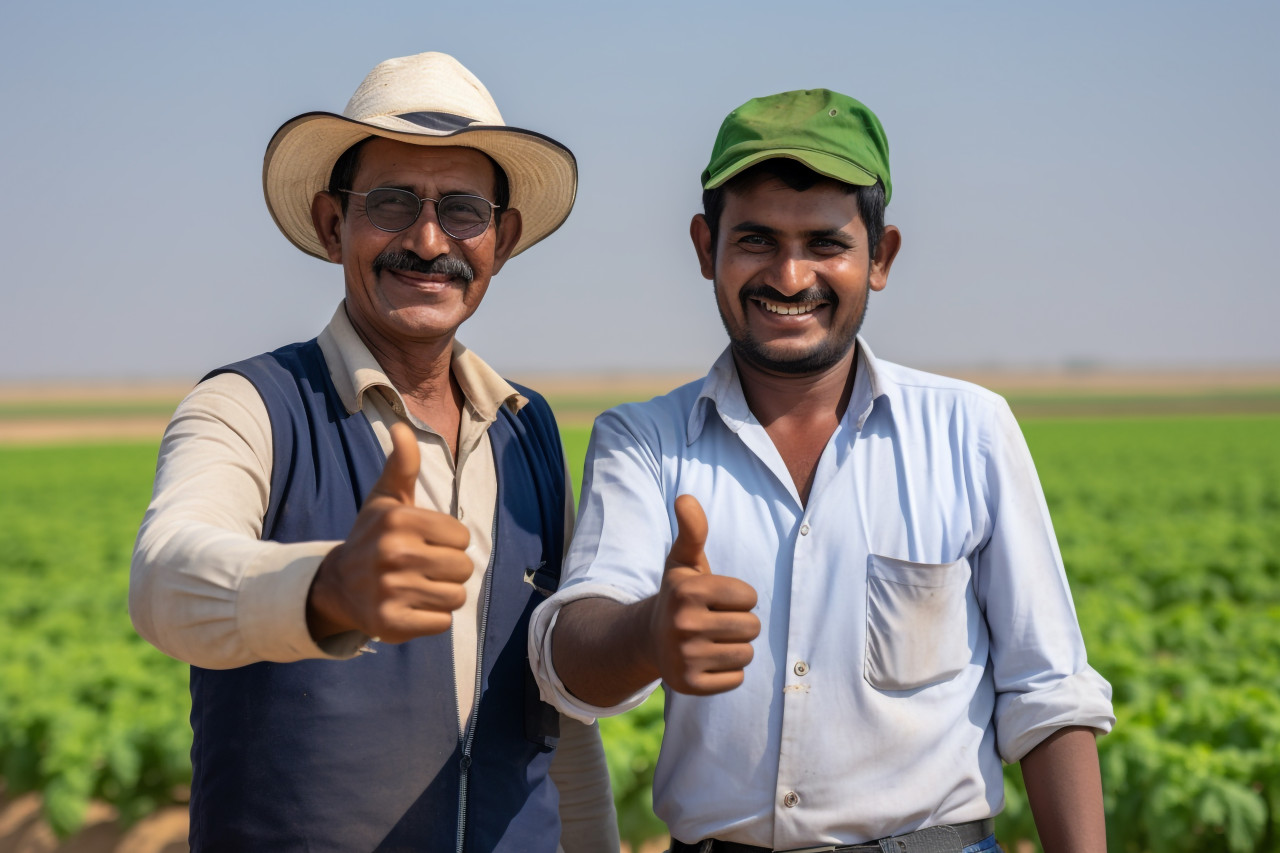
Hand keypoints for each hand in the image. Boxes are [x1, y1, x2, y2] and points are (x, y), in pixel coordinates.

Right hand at [307, 422, 472, 642]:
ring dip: (442, 595)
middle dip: (448, 569)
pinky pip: (442, 623)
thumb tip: (403, 428)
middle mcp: (392, 554)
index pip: (462, 537)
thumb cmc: (373, 536)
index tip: (424, 542)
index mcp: (398, 520)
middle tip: (421, 567)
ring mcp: (389, 591)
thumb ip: (402, 464)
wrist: (336, 584)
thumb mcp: (385, 499)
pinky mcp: (389, 623)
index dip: (449, 542)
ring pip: (456, 597)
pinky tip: (409, 607)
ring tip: (416, 586)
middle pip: (463, 568)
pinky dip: (431, 619)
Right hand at [648, 494, 759, 693]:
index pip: (750, 597)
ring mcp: (685, 657)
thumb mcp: (684, 562)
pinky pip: (736, 680)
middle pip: (752, 627)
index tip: (717, 599)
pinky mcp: (689, 685)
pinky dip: (727, 673)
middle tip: (714, 622)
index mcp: (687, 590)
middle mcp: (683, 624)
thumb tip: (685, 497)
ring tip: (711, 641)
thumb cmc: (679, 596)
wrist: (648, 639)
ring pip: (746, 654)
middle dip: (739, 624)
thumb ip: (693, 530)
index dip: (739, 598)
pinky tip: (706, 661)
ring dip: (735, 648)